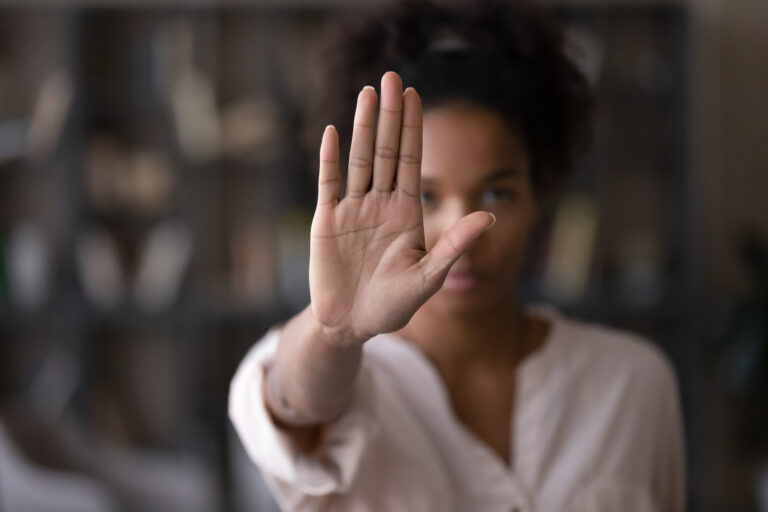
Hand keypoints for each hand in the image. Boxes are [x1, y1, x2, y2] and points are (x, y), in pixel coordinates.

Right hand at [309, 71, 495, 346]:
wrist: (352, 326)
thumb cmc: (393, 306)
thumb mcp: (429, 277)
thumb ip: (455, 245)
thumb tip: (490, 216)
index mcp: (406, 213)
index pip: (411, 161)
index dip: (413, 128)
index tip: (415, 95)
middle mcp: (380, 204)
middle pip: (386, 151)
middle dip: (390, 115)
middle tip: (391, 76)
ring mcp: (352, 211)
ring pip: (359, 160)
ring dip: (363, 127)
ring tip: (367, 93)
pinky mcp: (326, 222)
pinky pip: (328, 185)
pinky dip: (330, 160)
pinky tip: (333, 133)